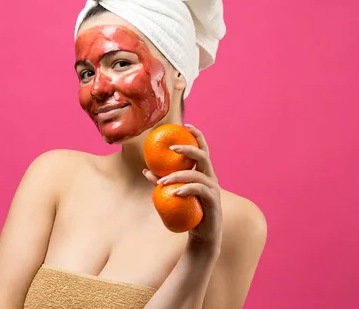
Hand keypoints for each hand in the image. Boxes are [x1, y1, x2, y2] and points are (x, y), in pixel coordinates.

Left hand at [143, 124, 222, 250]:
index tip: (186, 125)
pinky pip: (199, 190)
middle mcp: (211, 177)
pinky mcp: (213, 201)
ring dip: (177, 175)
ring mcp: (213, 189)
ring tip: (161, 181)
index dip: (197, 135)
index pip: (203, 149)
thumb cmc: (187, 211)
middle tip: (172, 147)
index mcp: (204, 172)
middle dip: (188, 148)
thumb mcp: (173, 193)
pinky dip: (186, 189)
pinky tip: (174, 192)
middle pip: (203, 156)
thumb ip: (162, 181)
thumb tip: (145, 170)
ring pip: (197, 174)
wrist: (202, 235)